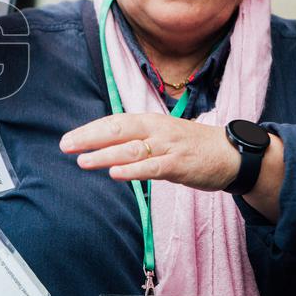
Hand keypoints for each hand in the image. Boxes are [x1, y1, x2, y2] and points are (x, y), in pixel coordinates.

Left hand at [59, 113, 240, 190]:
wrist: (230, 153)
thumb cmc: (189, 145)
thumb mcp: (159, 135)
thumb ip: (134, 138)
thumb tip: (102, 145)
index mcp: (148, 121)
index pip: (113, 122)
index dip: (89, 130)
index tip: (67, 139)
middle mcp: (155, 130)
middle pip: (117, 130)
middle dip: (89, 139)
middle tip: (65, 146)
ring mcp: (167, 147)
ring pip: (131, 149)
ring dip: (105, 155)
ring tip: (83, 161)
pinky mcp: (179, 165)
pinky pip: (153, 168)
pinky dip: (133, 171)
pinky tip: (115, 174)